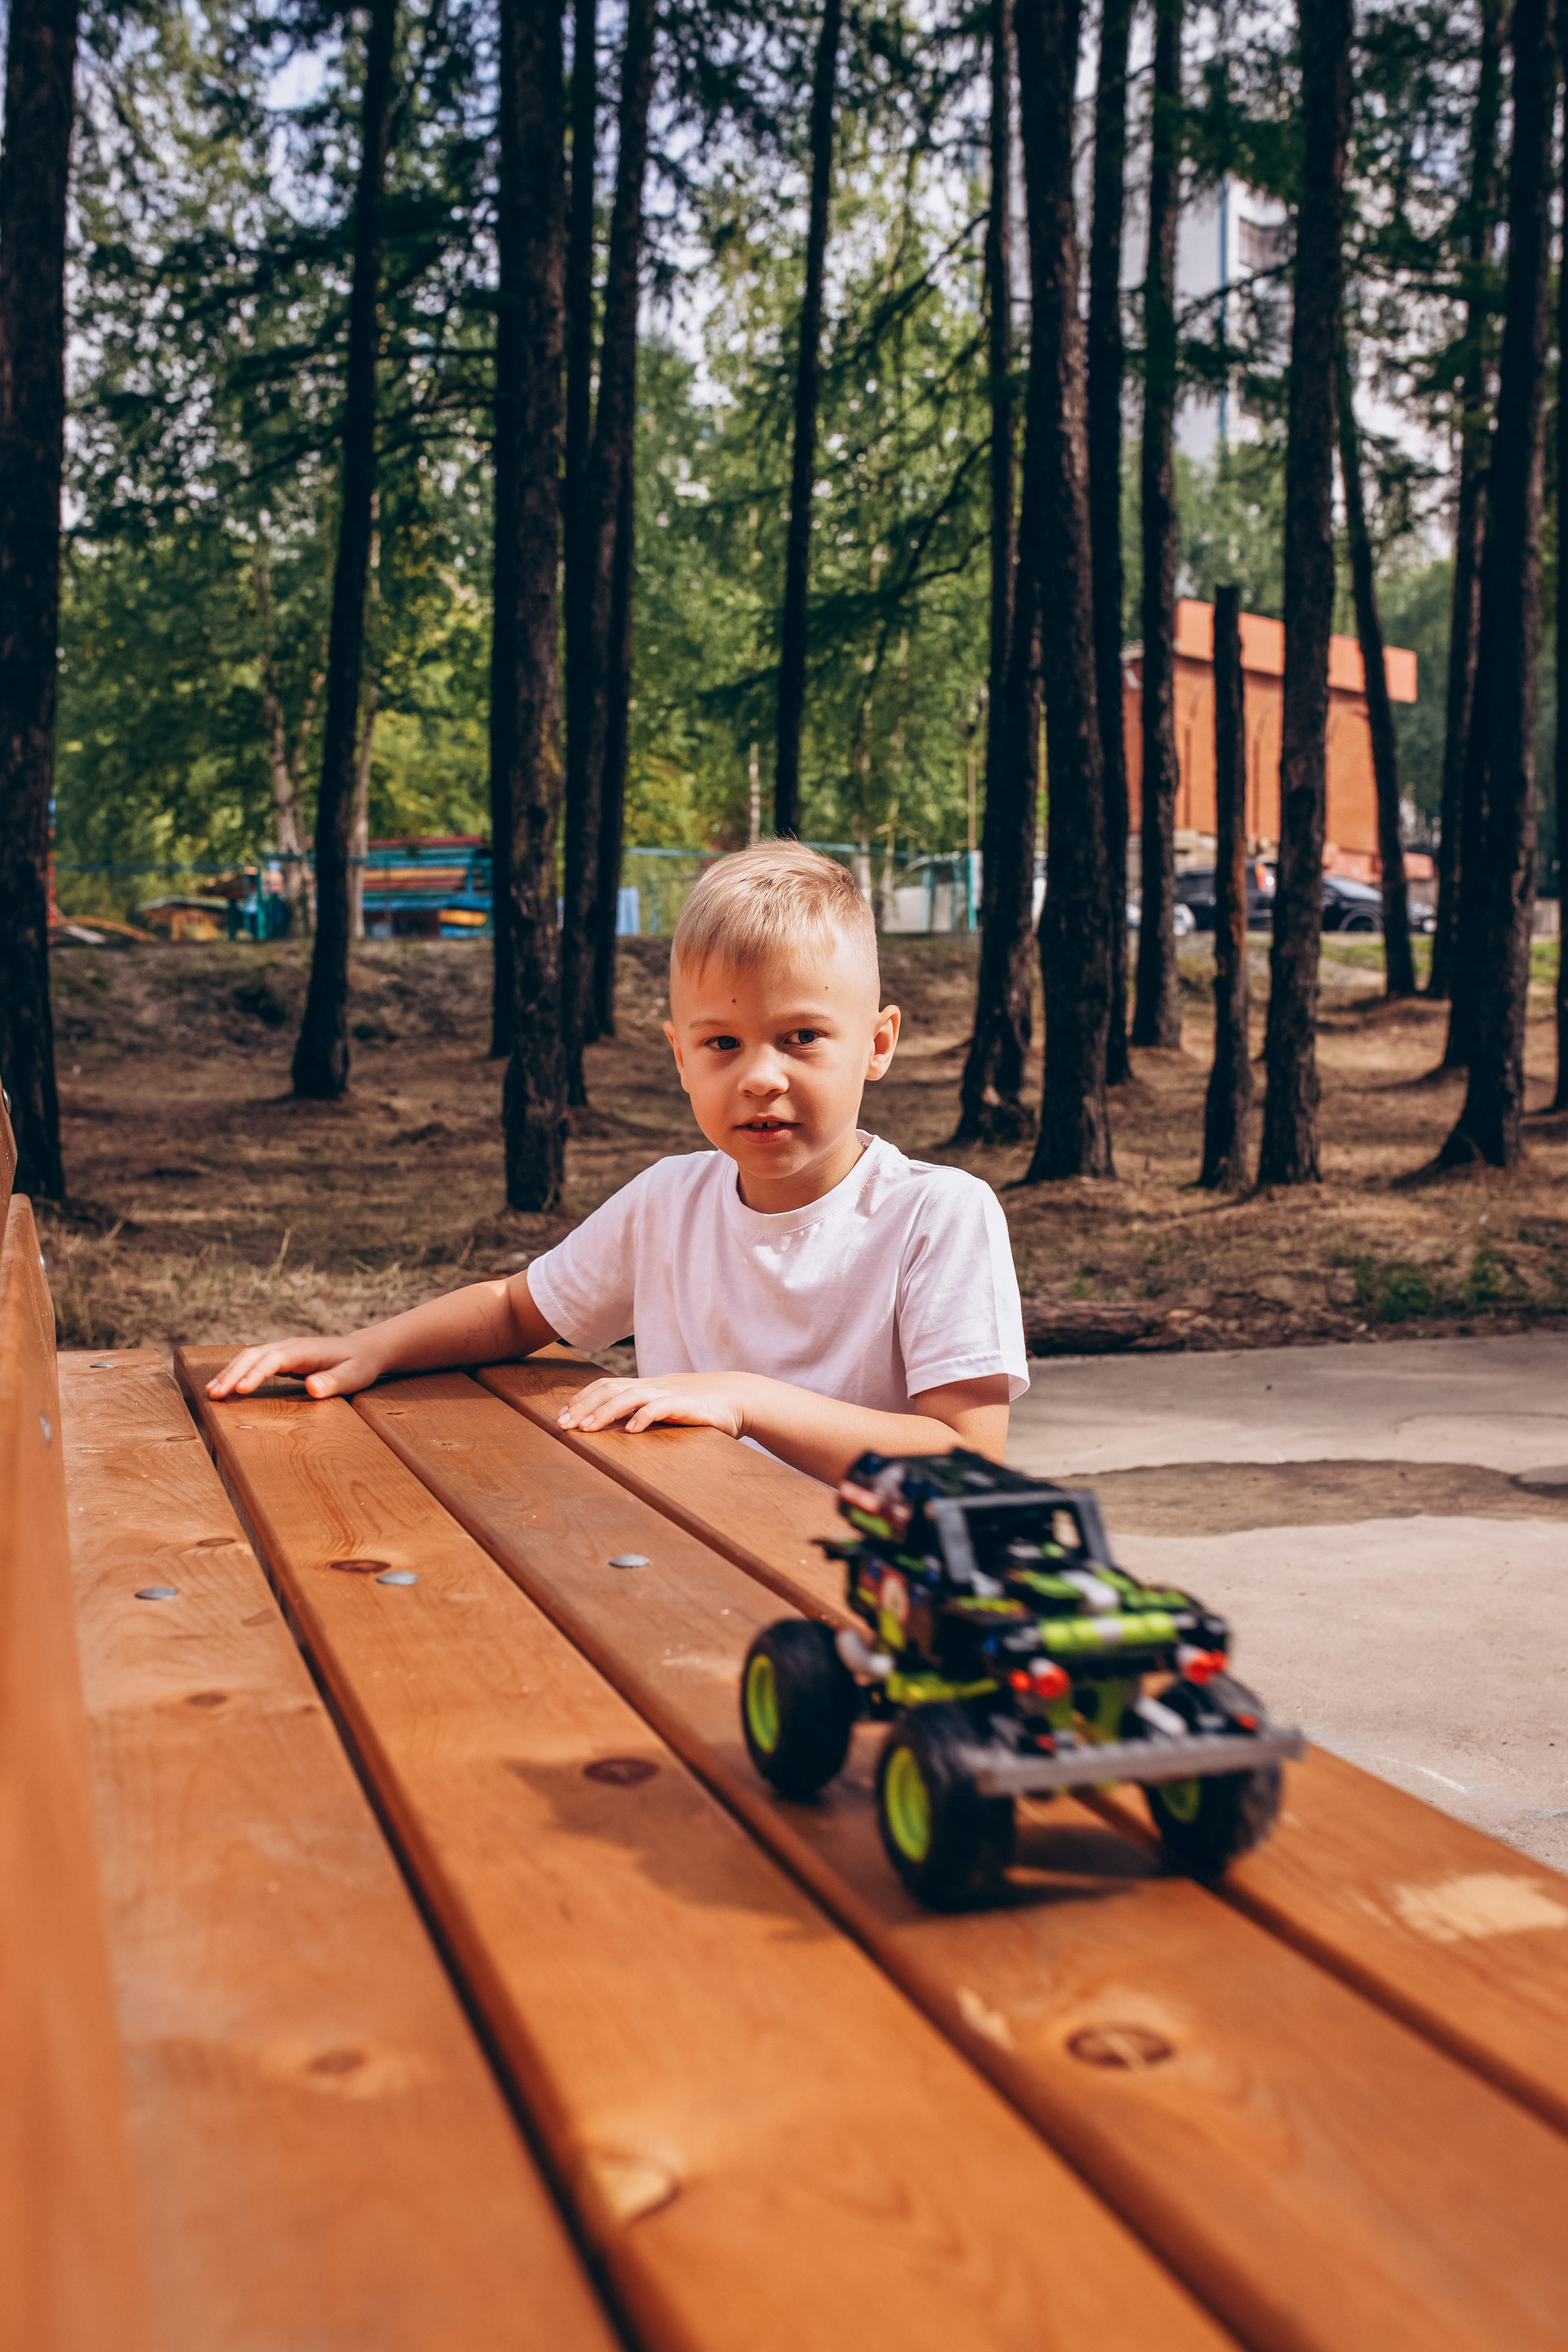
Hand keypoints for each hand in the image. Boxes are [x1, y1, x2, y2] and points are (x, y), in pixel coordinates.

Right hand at [205, 1334, 383, 1400]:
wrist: (363, 1351)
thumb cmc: (358, 1366)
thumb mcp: (353, 1376)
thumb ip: (333, 1382)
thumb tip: (313, 1387)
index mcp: (304, 1350)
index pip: (274, 1359)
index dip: (257, 1373)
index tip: (242, 1390)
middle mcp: (289, 1346)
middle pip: (254, 1355)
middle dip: (233, 1373)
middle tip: (214, 1395)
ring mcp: (283, 1350)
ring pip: (249, 1357)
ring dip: (229, 1373)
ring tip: (210, 1393)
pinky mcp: (281, 1358)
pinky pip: (253, 1363)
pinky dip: (236, 1373)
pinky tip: (224, 1387)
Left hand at [557, 1371, 753, 1439]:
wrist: (739, 1396)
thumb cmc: (701, 1406)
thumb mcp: (667, 1406)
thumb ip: (644, 1411)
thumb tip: (617, 1426)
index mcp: (646, 1386)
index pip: (606, 1386)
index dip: (582, 1399)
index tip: (561, 1415)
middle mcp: (652, 1386)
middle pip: (609, 1388)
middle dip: (583, 1406)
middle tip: (562, 1424)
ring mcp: (668, 1393)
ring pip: (629, 1396)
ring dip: (605, 1412)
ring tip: (587, 1428)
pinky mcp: (686, 1404)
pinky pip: (661, 1408)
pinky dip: (644, 1417)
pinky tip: (631, 1430)